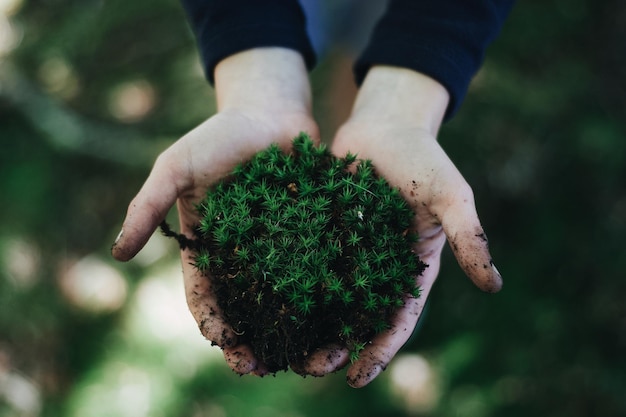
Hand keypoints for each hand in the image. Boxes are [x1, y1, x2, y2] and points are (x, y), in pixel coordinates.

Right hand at [111, 48, 317, 374]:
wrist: (270, 111)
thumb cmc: (219, 136)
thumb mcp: (176, 167)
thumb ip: (147, 207)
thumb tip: (116, 253)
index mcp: (209, 250)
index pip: (208, 300)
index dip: (217, 328)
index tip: (232, 348)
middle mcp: (246, 258)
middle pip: (252, 311)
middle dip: (261, 343)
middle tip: (275, 366)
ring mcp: (282, 249)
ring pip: (292, 301)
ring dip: (305, 330)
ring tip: (322, 353)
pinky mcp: (315, 236)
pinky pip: (325, 271)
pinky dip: (335, 296)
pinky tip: (350, 314)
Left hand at [302, 66, 502, 386]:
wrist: (384, 127)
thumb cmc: (423, 159)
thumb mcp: (450, 196)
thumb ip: (468, 237)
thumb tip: (494, 285)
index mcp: (410, 269)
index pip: (397, 320)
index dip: (379, 351)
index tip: (356, 378)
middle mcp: (376, 268)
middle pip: (356, 318)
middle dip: (336, 345)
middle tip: (311, 366)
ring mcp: (346, 252)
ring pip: (324, 298)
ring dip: (306, 323)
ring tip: (282, 345)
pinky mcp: (320, 233)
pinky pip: (302, 262)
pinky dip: (286, 282)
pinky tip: (261, 298)